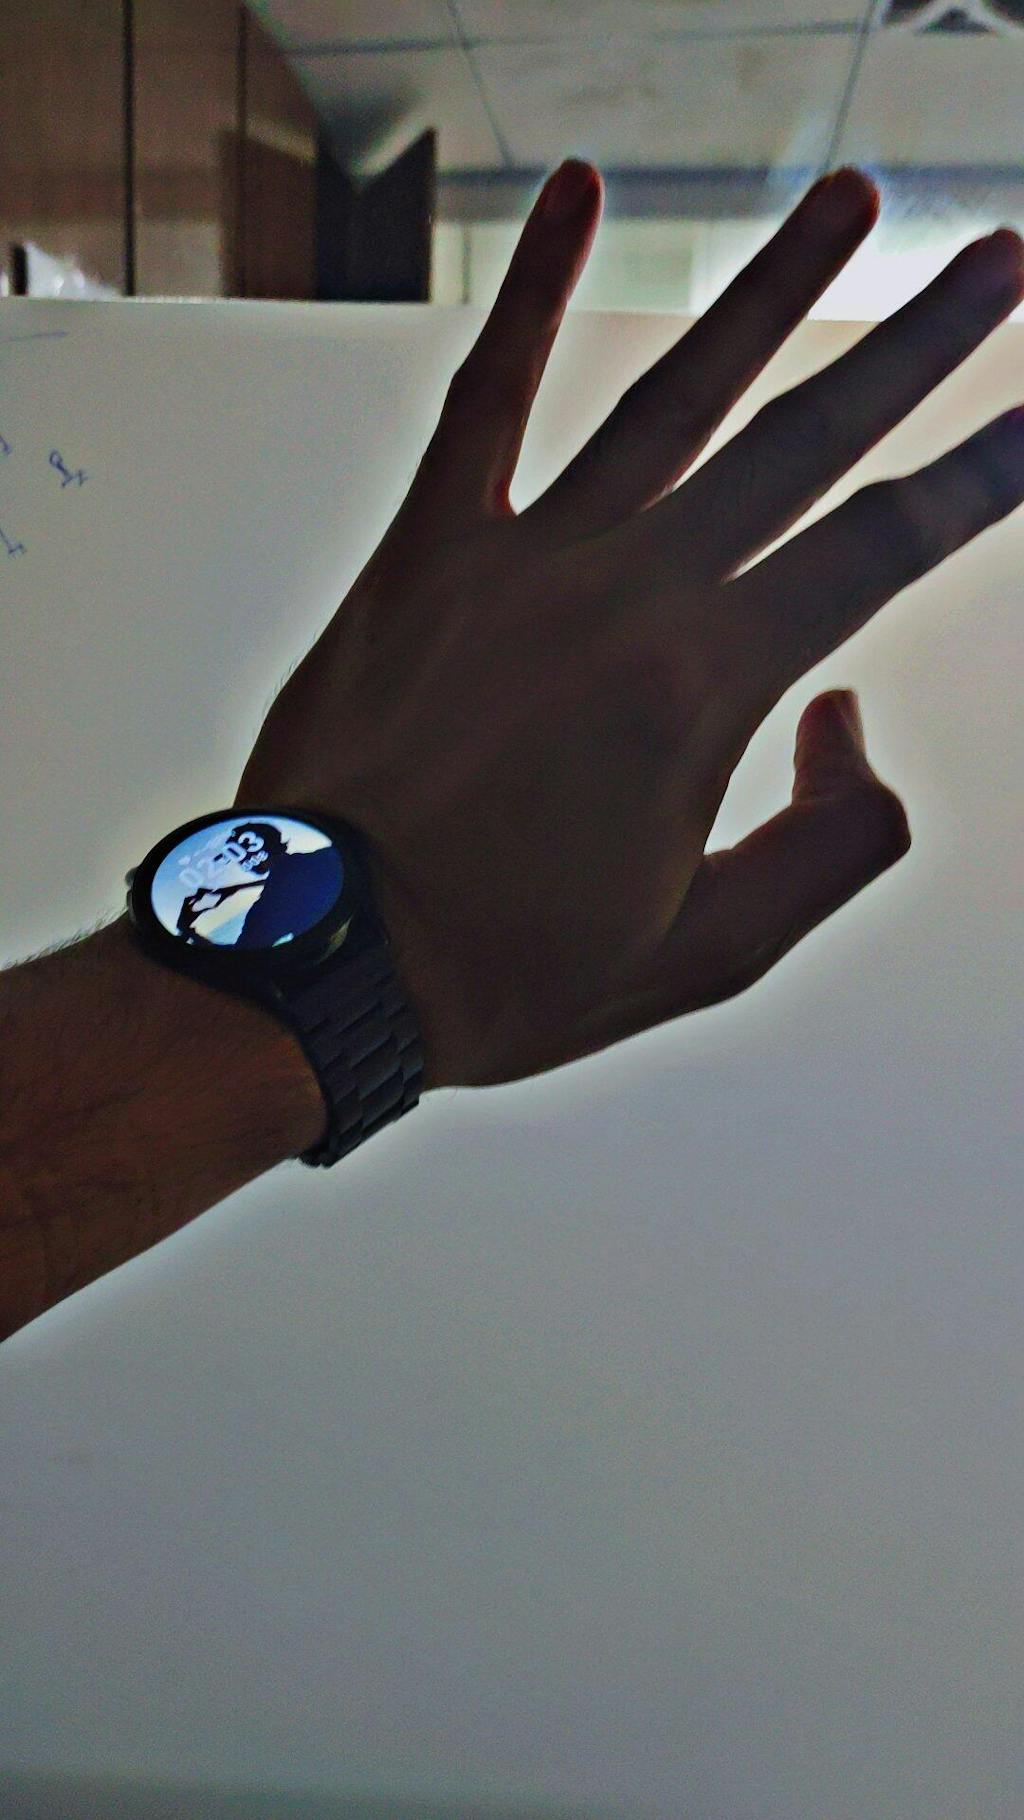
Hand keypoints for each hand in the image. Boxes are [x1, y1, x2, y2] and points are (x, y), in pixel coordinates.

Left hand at [235, 160, 1023, 1090]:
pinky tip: (580, 194)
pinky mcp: (426, 549)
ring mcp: (523, 558)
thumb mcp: (710, 952)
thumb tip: (849, 729)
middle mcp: (628, 596)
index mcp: (706, 690)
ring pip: (674, 396)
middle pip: (804, 442)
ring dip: (773, 291)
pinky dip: (532, 293)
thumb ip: (827, 844)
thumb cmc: (509, 968)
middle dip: (917, 347)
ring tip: (851, 205)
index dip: (977, 479)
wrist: (319, 957)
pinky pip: (487, 397)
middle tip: (999, 264)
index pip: (877, 552)